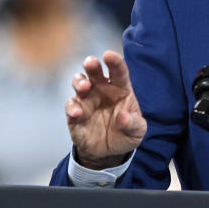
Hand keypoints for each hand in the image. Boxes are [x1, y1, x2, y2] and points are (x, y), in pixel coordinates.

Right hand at [65, 51, 146, 168]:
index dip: (115, 62)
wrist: (108, 152)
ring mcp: (87, 100)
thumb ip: (133, 124)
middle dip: (92, 65)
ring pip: (79, 83)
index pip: (118, 72)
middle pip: (95, 72)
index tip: (109, 55)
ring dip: (79, 82)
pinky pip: (71, 105)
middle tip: (90, 63)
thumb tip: (124, 118)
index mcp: (120, 89)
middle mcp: (102, 90)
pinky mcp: (75, 113)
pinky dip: (72, 107)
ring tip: (84, 87)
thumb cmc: (125, 133)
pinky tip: (77, 113)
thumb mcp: (137, 131)